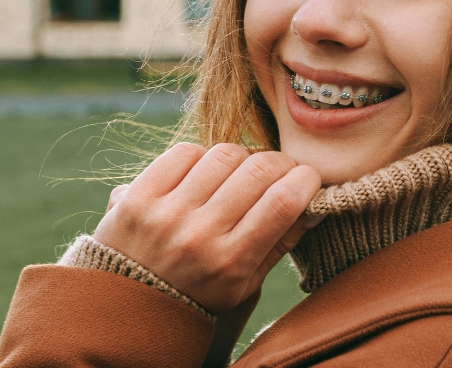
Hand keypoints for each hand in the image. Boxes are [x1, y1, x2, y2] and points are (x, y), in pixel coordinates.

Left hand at [94, 143, 320, 313]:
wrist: (123, 310)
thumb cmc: (197, 294)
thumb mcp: (245, 283)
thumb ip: (282, 242)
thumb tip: (317, 205)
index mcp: (232, 261)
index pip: (284, 201)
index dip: (306, 179)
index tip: (308, 179)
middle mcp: (200, 235)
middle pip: (259, 169)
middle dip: (280, 162)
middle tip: (279, 171)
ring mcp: (167, 212)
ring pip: (225, 153)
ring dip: (241, 157)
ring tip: (237, 173)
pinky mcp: (139, 195)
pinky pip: (185, 151)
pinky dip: (202, 156)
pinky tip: (203, 173)